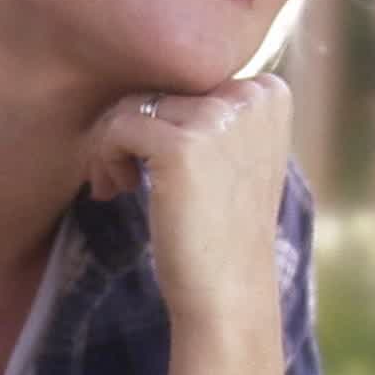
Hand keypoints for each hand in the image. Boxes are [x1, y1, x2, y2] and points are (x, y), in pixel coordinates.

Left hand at [87, 76, 292, 332]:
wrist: (229, 295)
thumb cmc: (223, 232)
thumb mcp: (234, 158)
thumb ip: (212, 112)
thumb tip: (149, 80)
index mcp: (269, 94)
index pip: (189, 79)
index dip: (163, 116)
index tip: (157, 162)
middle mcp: (251, 97)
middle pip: (160, 87)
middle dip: (133, 131)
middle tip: (123, 180)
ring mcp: (219, 119)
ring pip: (134, 104)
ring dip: (112, 145)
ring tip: (118, 187)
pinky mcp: (183, 146)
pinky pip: (119, 126)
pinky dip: (104, 157)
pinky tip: (116, 191)